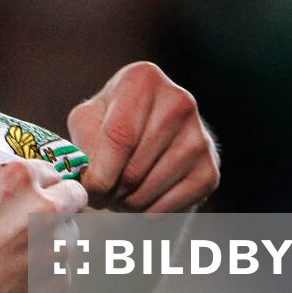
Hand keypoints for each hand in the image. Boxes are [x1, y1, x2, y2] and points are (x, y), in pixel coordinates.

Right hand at [0, 160, 89, 292]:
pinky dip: (44, 271)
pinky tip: (15, 277)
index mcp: (18, 178)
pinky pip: (61, 269)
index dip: (36, 183)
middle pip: (74, 196)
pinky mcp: (58, 281)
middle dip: (58, 203)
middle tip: (33, 218)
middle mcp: (45, 208)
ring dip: (52, 238)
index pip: (50, 170)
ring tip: (16, 253)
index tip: (28, 194)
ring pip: (70, 234)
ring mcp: (56, 247)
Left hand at [66, 61, 219, 211]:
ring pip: (150, 189)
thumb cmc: (112, 121)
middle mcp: (179, 101)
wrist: (154, 130)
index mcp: (143, 79)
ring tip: (118, 195)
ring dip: (126, 204)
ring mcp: (199, 136)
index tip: (88, 191)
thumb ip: (81, 143)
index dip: (99, 173)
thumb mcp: (89, 120)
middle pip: (134, 168)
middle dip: (110, 192)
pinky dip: (149, 212)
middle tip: (100, 195)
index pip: (120, 136)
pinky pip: (171, 205)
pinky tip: (141, 201)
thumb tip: (82, 179)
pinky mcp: (210, 168)